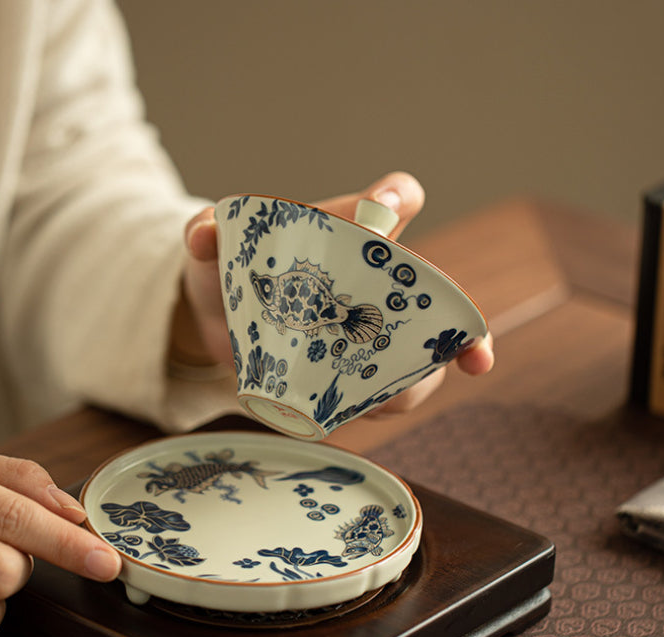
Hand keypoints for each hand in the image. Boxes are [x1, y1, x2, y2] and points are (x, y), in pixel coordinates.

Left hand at [173, 171, 493, 411]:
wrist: (219, 316)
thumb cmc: (229, 268)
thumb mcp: (215, 248)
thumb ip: (204, 234)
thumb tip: (206, 236)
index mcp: (347, 231)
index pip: (393, 198)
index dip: (399, 197)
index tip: (392, 207)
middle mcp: (372, 279)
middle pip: (429, 296)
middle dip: (449, 325)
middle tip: (458, 351)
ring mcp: (366, 327)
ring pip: (416, 354)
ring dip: (416, 379)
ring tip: (390, 398)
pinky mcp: (350, 367)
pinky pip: (384, 389)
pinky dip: (386, 403)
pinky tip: (370, 411)